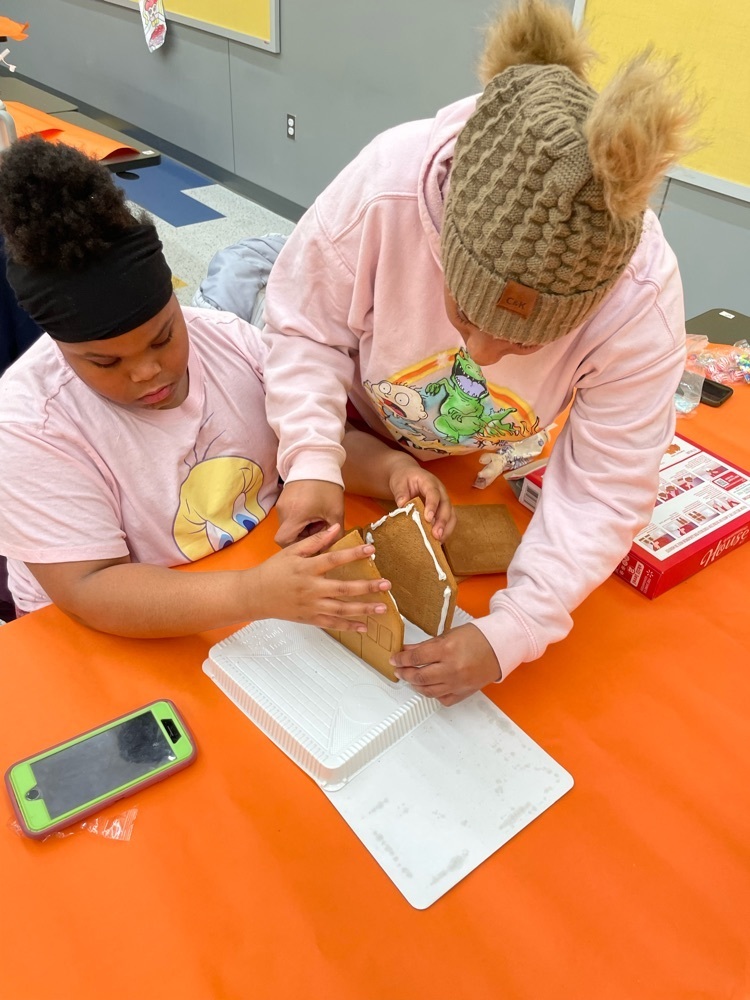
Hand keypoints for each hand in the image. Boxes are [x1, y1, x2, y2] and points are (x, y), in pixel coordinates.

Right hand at [254, 523, 390, 629]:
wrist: (255, 595)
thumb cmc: (273, 570)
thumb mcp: (292, 551)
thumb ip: (316, 540)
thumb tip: (337, 527)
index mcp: (306, 569)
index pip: (333, 559)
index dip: (353, 553)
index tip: (371, 549)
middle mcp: (311, 588)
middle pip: (343, 588)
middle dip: (367, 587)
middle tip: (386, 584)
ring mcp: (311, 606)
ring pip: (341, 609)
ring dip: (363, 609)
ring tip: (382, 607)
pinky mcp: (310, 618)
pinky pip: (333, 624)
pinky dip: (349, 626)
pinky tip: (364, 626)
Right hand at [275, 480, 344, 546]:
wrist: (316, 460)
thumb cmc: (327, 486)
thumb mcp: (336, 512)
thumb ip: (335, 534)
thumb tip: (333, 547)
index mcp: (294, 515)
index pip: (284, 541)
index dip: (297, 546)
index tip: (312, 543)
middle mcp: (283, 512)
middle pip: (287, 534)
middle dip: (304, 536)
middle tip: (320, 528)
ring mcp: (281, 505)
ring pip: (289, 525)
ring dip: (302, 527)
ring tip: (317, 518)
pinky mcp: (283, 499)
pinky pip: (289, 516)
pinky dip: (299, 519)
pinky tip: (312, 511)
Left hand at [388, 454, 455, 541]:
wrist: (408, 475)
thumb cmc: (404, 478)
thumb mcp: (399, 482)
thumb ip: (400, 492)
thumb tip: (402, 505)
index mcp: (429, 482)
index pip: (434, 493)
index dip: (432, 506)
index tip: (428, 518)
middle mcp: (440, 491)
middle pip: (446, 506)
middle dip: (442, 522)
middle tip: (436, 535)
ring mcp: (443, 501)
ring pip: (451, 515)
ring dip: (446, 529)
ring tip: (438, 541)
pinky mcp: (443, 509)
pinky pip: (448, 521)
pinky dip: (445, 531)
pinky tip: (437, 541)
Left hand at [390, 623, 500, 705]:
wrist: (499, 647)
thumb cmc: (477, 638)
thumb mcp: (448, 635)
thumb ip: (425, 645)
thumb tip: (406, 650)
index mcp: (447, 650)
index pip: (416, 657)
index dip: (401, 659)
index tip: (395, 659)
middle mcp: (452, 669)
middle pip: (419, 676)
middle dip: (404, 673)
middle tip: (399, 670)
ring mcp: (458, 683)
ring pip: (428, 690)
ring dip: (415, 685)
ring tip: (410, 678)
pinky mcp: (463, 692)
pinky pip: (442, 699)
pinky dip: (432, 694)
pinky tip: (428, 687)